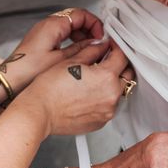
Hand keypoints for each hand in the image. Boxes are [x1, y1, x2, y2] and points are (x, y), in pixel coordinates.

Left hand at [0, 8, 105, 94]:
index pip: (81, 14)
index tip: (101, 36)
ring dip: (82, 35)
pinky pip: (62, 33)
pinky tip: (77, 52)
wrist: (10, 80)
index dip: (95, 24)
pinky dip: (72, 39)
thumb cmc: (29, 71)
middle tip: (97, 42)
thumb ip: (82, 49)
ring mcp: (44, 31)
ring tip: (89, 49)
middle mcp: (48, 24)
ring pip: (70, 25)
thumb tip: (97, 44)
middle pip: (76, 18)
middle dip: (90, 29)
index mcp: (53, 25)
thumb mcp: (61, 60)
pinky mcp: (42, 39)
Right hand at [16, 40, 133, 135]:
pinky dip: (105, 98)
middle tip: (108, 59)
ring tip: (97, 78)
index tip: (110, 46)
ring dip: (114, 82)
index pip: (122, 56)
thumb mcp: (72, 61)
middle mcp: (111, 96)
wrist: (40, 112)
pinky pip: (110, 106)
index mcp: (106, 77)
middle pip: (127, 75)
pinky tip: (91, 93)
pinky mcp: (101, 122)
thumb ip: (92, 51)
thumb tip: (101, 46)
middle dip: (120, 65)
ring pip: (119, 92)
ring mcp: (107, 111)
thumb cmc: (50, 89)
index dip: (116, 47)